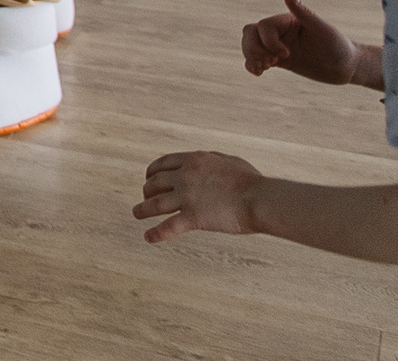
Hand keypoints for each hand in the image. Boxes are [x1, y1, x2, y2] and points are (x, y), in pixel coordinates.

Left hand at [136, 151, 262, 242]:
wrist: (261, 198)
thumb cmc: (252, 182)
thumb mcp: (229, 161)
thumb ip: (213, 161)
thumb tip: (206, 161)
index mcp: (194, 160)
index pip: (164, 164)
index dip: (153, 171)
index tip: (149, 178)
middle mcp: (185, 176)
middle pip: (156, 182)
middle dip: (148, 190)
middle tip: (146, 197)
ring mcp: (187, 196)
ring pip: (155, 203)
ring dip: (143, 209)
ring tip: (136, 213)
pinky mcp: (193, 217)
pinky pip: (169, 226)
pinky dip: (156, 233)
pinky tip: (148, 237)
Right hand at [244, 0, 363, 84]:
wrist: (349, 67)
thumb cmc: (339, 46)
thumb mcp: (323, 30)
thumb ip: (304, 13)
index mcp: (288, 20)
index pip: (264, 26)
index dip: (269, 41)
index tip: (286, 55)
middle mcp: (281, 31)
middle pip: (250, 32)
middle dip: (253, 48)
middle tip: (269, 63)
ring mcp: (278, 46)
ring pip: (250, 44)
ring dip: (250, 56)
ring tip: (262, 68)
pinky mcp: (280, 61)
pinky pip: (257, 59)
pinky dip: (252, 65)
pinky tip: (258, 73)